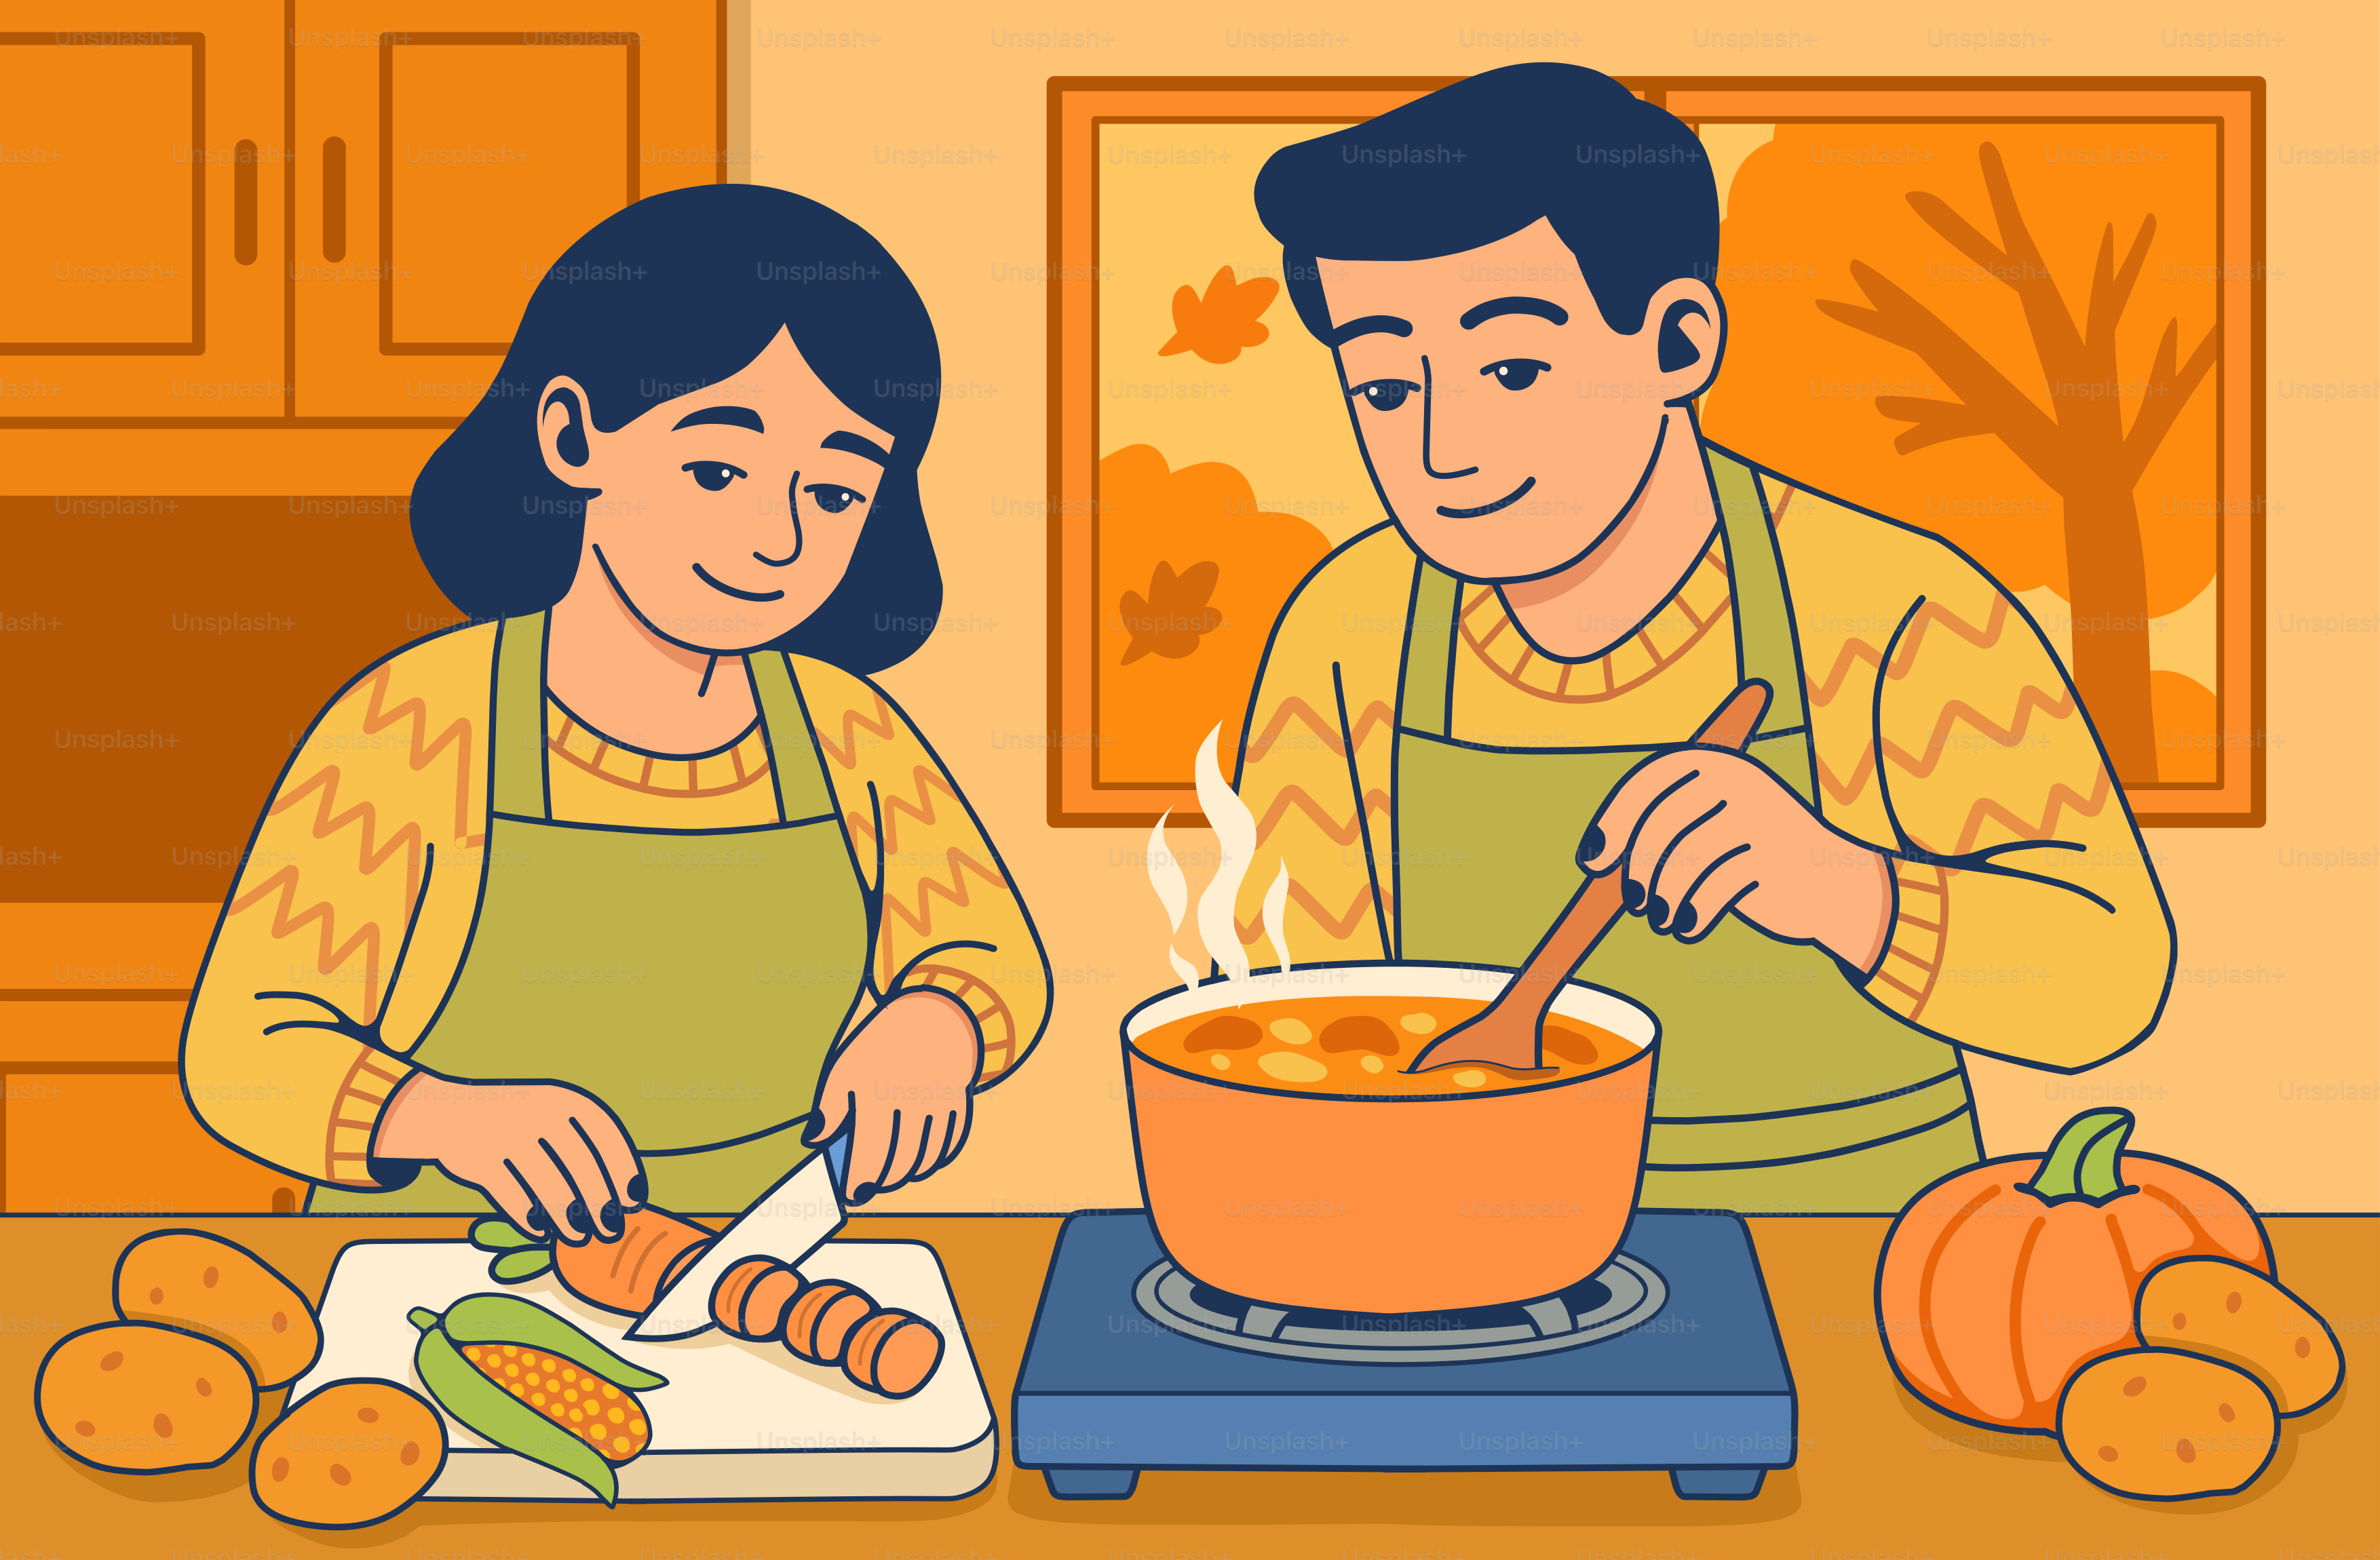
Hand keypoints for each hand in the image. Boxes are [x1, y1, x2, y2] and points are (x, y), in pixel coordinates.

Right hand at [373, 1074, 643, 1243]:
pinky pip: (511, 1197)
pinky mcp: (479, 1160)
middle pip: (580, 1168)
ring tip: (578, 1238)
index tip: (634, 1203)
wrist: (454, 1111)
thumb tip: (626, 1199)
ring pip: (547, 1187)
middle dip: (600, 1205)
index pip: (606, 1138)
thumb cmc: (523, 1123)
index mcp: (565, 1100)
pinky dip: (528, 1219)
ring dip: (567, 1219)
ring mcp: (507, 1136)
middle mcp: (539, 1114)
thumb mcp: (556, 1117)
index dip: (624, 1173)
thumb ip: (588, 1148)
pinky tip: (540, 1231)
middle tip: (611, 1232)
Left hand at [805, 988, 980, 1204]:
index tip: (851, 1194)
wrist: (930, 1017)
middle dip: (881, 1182)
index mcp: (877, 1090)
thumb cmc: (879, 1047)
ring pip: (926, 1159)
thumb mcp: (845, 1068)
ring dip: (907, 1175)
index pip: (869, 1151)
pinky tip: (920, 1163)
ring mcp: (939, 1102)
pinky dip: (935, 1161)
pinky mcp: (960, 1103)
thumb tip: (814, 1140)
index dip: (859, 1180)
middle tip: (869, 1187)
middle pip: (899, 1161)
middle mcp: (911, 1098)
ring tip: (891, 1177)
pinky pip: (950, 1146)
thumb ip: (829, 1107)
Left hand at [1580, 745, 1895, 972]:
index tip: (1592, 863)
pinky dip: (1693, 915)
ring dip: (1663, 901)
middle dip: (1638, 871)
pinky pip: (1715, 890)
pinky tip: (1688, 928)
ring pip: (1686, 861)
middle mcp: (1738, 781)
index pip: (1649, 784)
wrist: (1833, 882)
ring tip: (1661, 921)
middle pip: (1663, 825)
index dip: (1613, 823)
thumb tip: (1593, 857)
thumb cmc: (1751, 853)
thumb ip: (1659, 826)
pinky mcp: (1777, 859)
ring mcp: (1761, 818)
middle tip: (1635, 904)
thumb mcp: (1708, 822)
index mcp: (1716, 762)